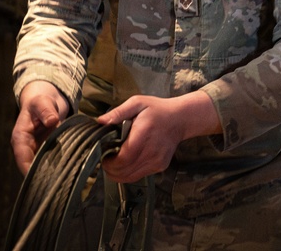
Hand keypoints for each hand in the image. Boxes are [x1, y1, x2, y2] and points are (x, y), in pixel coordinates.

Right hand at [11, 81, 69, 173]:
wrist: (44, 104)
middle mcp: (25, 148)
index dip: (27, 169)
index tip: (37, 178)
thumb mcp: (42, 102)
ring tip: (62, 179)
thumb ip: (46, 110)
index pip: (21, 157)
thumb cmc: (41, 102)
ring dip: (49, 173)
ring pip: (39, 167)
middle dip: (40, 175)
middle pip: (30, 166)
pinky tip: (66, 171)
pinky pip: (48, 162)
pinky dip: (55, 167)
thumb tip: (52, 121)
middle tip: (55, 182)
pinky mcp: (44, 152)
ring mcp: (35, 151)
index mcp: (20, 138)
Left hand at [96, 92, 219, 183]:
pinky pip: (139, 176)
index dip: (109, 162)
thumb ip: (118, 112)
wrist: (180, 119)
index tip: (103, 155)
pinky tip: (127, 162)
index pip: (123, 159)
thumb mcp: (137, 103)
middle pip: (124, 172)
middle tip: (106, 159)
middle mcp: (152, 151)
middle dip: (110, 169)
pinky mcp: (160, 166)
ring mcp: (157, 161)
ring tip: (114, 162)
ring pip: (130, 177)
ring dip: (118, 173)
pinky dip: (129, 173)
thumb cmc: (158, 110)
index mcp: (144, 134)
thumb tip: (100, 122)